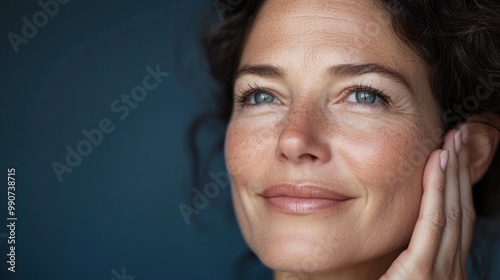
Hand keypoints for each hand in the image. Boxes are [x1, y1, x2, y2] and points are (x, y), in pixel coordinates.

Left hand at [381, 126, 474, 279]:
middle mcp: (449, 269)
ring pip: (452, 210)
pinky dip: (438, 191)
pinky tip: (439, 163)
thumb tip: (394, 234)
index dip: (456, 185)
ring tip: (454, 139)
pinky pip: (434, 223)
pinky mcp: (423, 273)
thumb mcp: (398, 279)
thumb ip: (403, 258)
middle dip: (462, 169)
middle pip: (460, 209)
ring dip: (454, 171)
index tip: (452, 153)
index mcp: (443, 270)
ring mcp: (441, 272)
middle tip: (461, 134)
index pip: (455, 219)